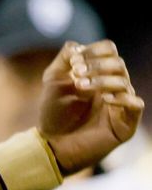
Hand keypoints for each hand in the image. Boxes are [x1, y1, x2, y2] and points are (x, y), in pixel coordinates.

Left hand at [38, 40, 143, 174]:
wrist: (52, 143)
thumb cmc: (54, 112)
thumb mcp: (53, 80)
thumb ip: (65, 58)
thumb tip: (79, 46)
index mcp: (96, 72)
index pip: (109, 50)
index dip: (93, 51)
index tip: (74, 63)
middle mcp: (112, 85)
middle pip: (118, 63)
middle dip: (96, 65)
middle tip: (76, 75)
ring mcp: (120, 104)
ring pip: (124, 81)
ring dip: (101, 80)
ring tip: (80, 88)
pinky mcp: (125, 123)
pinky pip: (136, 104)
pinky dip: (121, 98)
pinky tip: (104, 99)